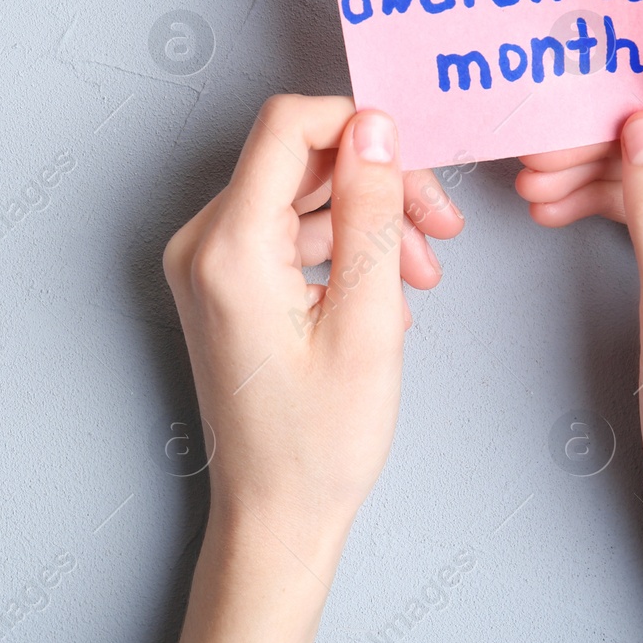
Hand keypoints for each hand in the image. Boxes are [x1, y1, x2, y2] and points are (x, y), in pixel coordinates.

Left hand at [147, 96, 462, 642]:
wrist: (276, 516)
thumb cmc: (320, 442)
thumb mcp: (368, 320)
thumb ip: (371, 212)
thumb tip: (374, 127)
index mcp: (228, 247)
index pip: (289, 126)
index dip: (360, 127)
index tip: (415, 162)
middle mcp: (202, 244)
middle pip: (299, 159)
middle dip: (376, 181)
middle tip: (441, 226)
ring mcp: (206, 264)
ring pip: (300, 195)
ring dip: (368, 220)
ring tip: (422, 276)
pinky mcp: (222, 284)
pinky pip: (286, 232)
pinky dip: (341, 249)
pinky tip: (386, 295)